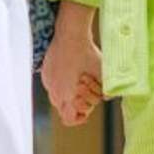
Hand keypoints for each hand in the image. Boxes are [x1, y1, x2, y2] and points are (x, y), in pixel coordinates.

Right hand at [42, 4, 102, 125]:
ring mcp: (48, 82)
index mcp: (67, 96)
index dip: (80, 118)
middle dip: (78, 102)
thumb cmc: (87, 53)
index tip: (87, 112)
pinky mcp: (45, 72)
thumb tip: (108, 97)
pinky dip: (62, 83)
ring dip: (69, 93)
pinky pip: (52, 85)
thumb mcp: (102, 73)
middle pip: (64, 109)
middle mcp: (54, 92)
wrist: (71, 33)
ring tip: (79, 78)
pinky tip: (71, 71)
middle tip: (86, 89)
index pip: (69, 119)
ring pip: (57, 97)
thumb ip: (105, 90)